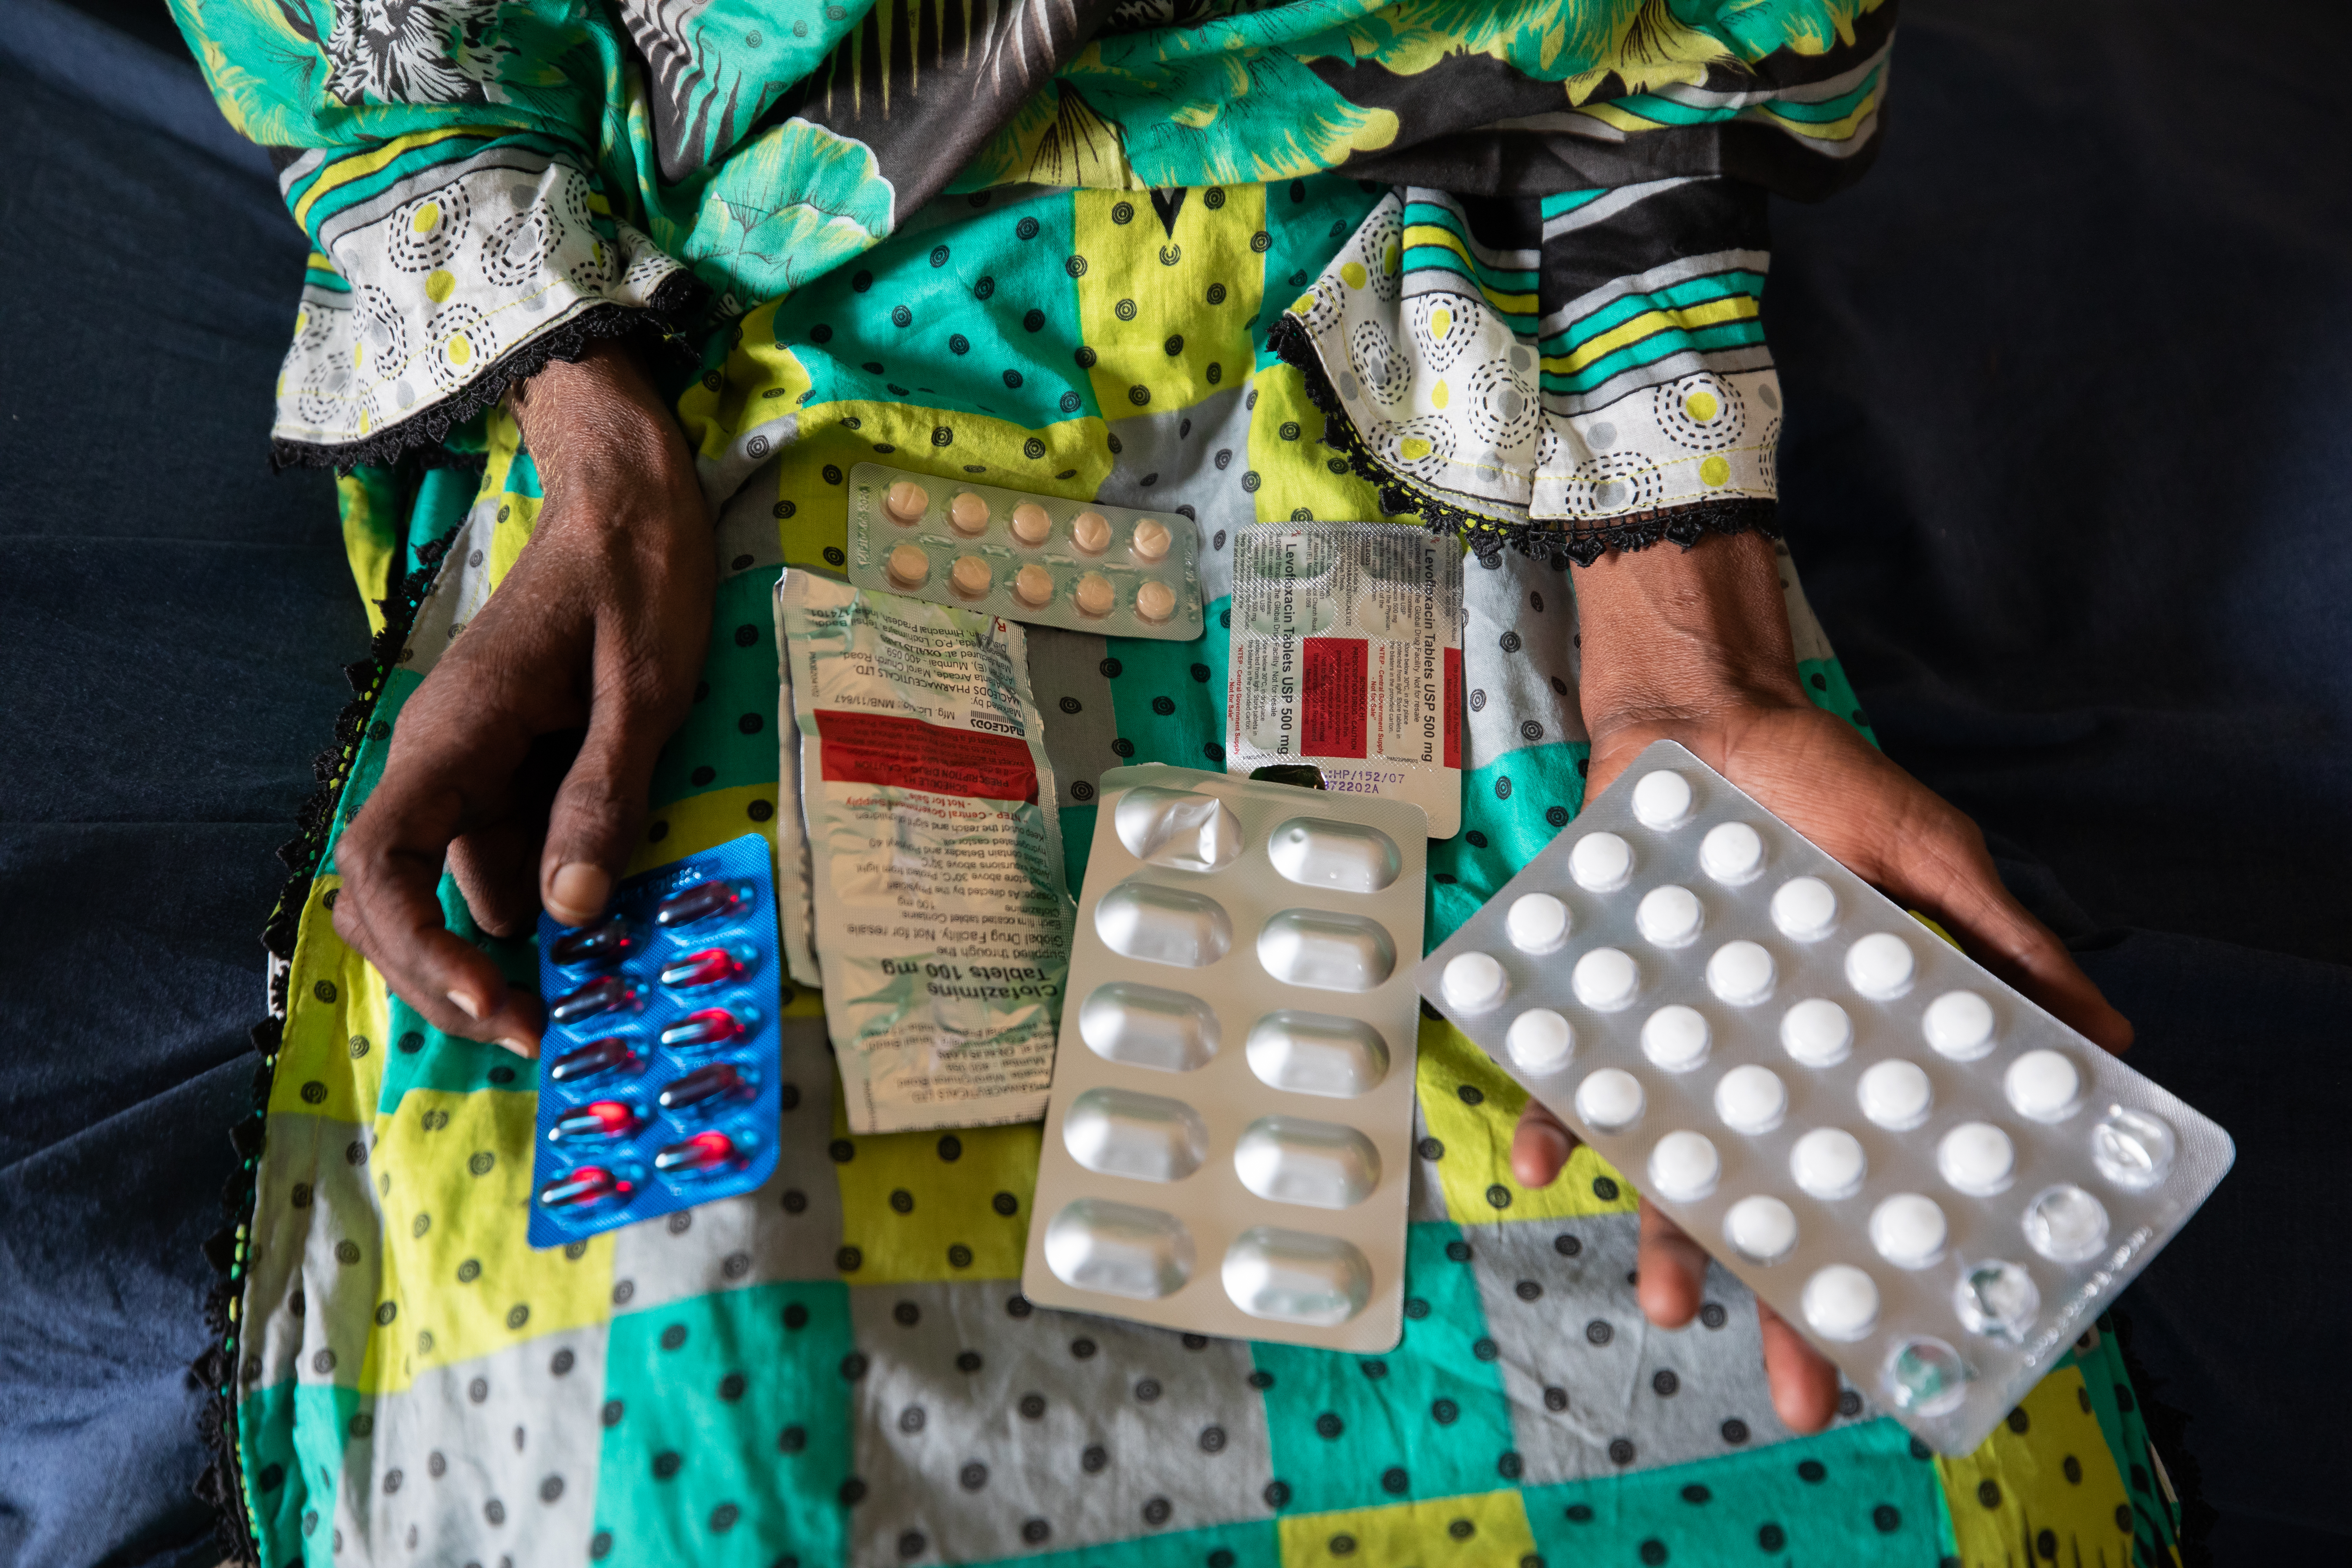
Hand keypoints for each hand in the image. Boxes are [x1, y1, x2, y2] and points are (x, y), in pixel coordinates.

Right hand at [331, 339, 713, 1054]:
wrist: (628, 498)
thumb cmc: (639, 576)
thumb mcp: (644, 687)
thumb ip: (603, 793)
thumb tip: (567, 912)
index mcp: (454, 736)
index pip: (380, 864)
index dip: (420, 947)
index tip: (493, 1000)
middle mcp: (442, 762)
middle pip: (395, 902)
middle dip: (455, 981)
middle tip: (545, 1036)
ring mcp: (473, 772)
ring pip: (453, 893)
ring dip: (495, 958)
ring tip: (580, 1006)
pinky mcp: (511, 775)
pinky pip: (501, 861)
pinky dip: (533, 914)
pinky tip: (595, 946)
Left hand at [1508, 530, 2131, 1431]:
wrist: (1709, 711)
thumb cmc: (1825, 787)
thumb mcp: (1927, 859)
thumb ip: (2000, 947)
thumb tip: (2108, 1041)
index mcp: (1835, 1050)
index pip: (1862, 1172)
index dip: (1875, 1258)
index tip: (1893, 1349)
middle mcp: (1751, 1060)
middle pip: (1765, 1198)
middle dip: (1774, 1293)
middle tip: (1786, 1387)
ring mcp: (1675, 1033)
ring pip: (1666, 1158)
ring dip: (1662, 1233)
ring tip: (1665, 1301)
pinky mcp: (1603, 994)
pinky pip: (1565, 1071)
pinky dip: (1549, 1113)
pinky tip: (1537, 1160)